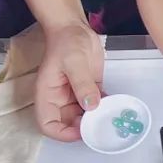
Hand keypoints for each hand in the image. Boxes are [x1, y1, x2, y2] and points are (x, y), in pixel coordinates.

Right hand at [35, 22, 103, 141]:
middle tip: (101, 124)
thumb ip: (82, 84)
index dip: (62, 133)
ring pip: (83, 118)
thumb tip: (91, 106)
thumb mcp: (74, 62)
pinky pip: (95, 106)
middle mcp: (59, 100)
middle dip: (83, 128)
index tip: (81, 131)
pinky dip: (104, 109)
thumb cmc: (66, 42)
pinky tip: (114, 105)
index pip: (48, 124)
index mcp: (48, 95)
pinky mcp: (88, 90)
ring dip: (95, 120)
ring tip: (110, 117)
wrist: (74, 28)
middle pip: (67, 125)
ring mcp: (74, 96)